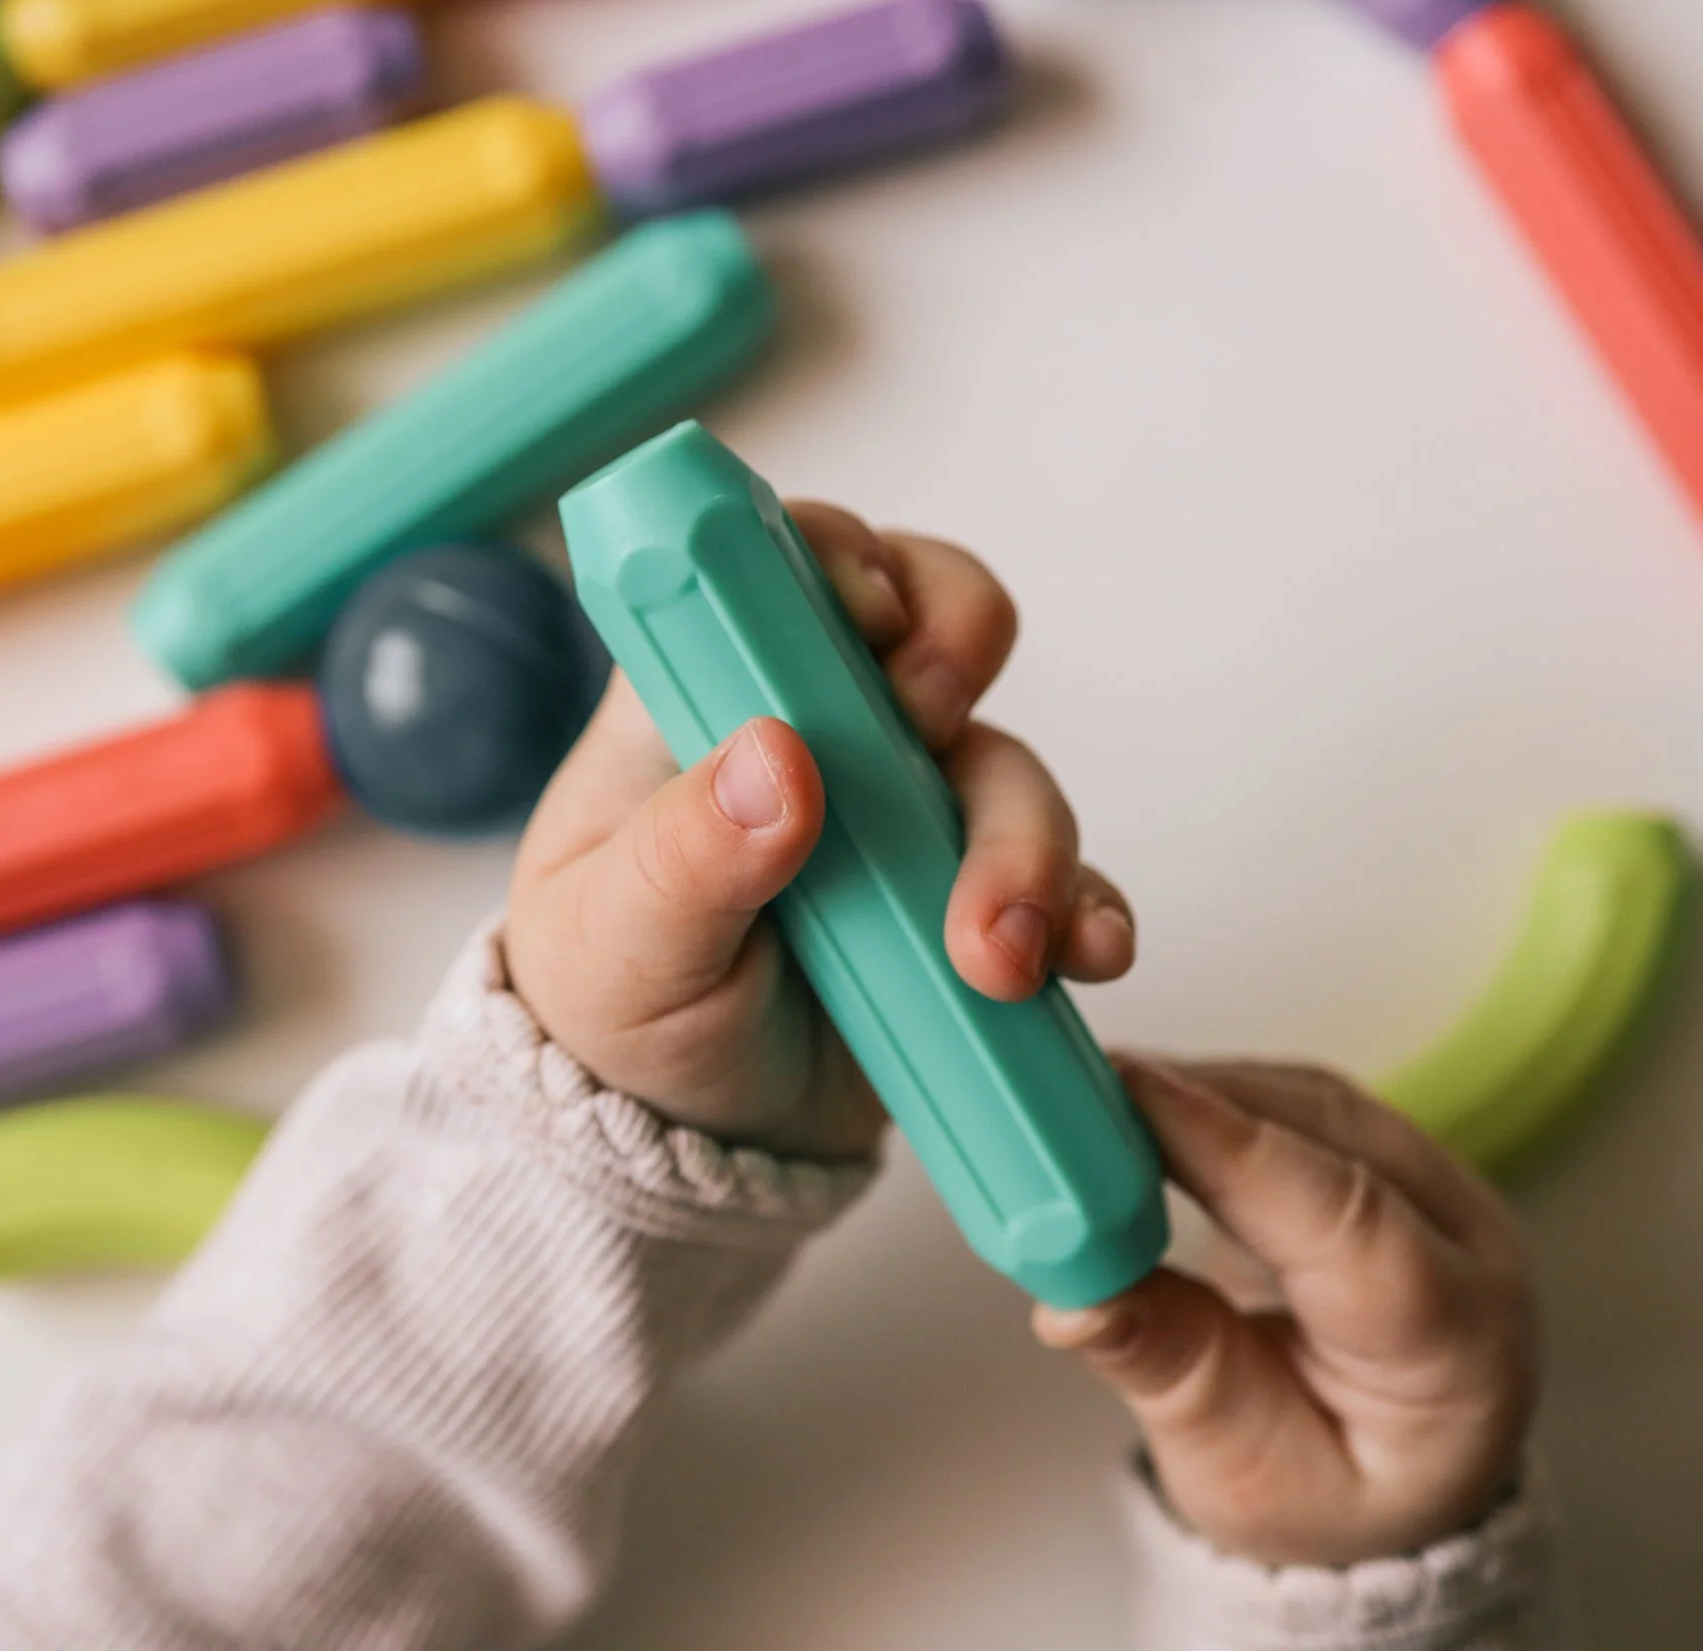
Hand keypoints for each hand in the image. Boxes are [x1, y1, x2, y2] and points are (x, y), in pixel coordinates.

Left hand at [507, 503, 1137, 1161]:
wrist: (687, 1141)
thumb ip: (685, 854)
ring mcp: (905, 809)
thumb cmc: (614, 1008)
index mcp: (709, 697)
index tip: (871, 622)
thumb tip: (777, 759)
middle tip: (933, 734)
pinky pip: (1063, 877)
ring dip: (1024, 843)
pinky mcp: (970, 895)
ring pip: (1004, 763)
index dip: (848, 560)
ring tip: (996, 958)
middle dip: (962, 663)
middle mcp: (822, 728)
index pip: (787, 562)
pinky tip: (1088, 957)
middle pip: (934, 626)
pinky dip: (1087, 908)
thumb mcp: (614, 943)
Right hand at [1036, 1059, 1537, 1567]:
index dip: (1231, 1147)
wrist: (1395, 1487)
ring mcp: (1439, 1184)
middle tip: (1065, 1093)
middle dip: (1193, 1102)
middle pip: (1330, 1135)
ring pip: (1310, 1100)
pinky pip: (1296, 1100)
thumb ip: (1172, 1373)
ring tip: (1080, 1103)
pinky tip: (1134, 1110)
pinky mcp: (1387, 1153)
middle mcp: (1471, 1242)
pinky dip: (1210, 1096)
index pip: (1350, 1221)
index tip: (1126, 1097)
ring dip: (1194, 1090)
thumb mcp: (1243, 1472)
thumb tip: (1073, 1299)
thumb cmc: (1332, 1491)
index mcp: (1458, 1345)